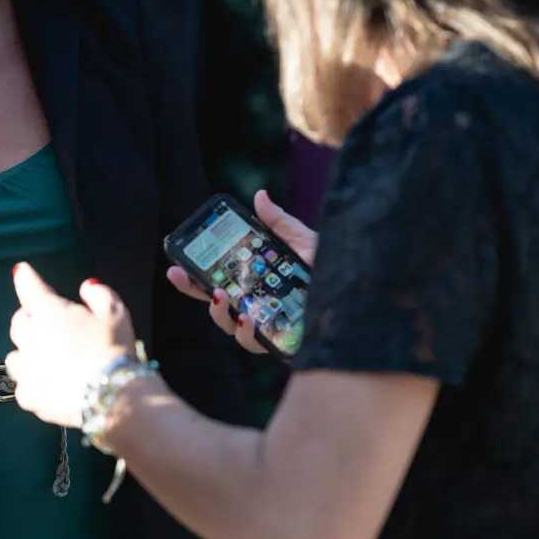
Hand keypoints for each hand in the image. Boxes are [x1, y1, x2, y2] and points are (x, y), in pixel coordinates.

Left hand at [4, 263, 136, 427]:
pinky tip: (44, 386)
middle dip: (28, 319)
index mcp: (49, 312)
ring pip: (14, 357)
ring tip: (40, 358)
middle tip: (43, 323)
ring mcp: (27, 369)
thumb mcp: (116, 313)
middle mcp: (31, 338)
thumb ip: (100, 294)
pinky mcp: (29, 396)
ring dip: (25, 353)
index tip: (21, 271)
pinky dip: (31, 384)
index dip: (25, 277)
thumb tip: (86, 286)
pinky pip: (22, 387)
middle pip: (18, 323)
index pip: (29, 287)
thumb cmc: (114, 348)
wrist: (112, 396)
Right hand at [168, 190, 317, 354]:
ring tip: (221, 296)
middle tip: (176, 274)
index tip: (177, 262)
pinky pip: (252, 343)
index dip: (194, 272)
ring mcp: (265, 324)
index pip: (218, 277)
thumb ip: (279, 224)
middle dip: (191, 288)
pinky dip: (246, 332)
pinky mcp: (278, 342)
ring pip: (227, 324)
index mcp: (257, 280)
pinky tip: (249, 318)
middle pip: (214, 300)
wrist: (362, 296)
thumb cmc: (333, 272)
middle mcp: (256, 303)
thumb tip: (260, 196)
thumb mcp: (304, 242)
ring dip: (216, 311)